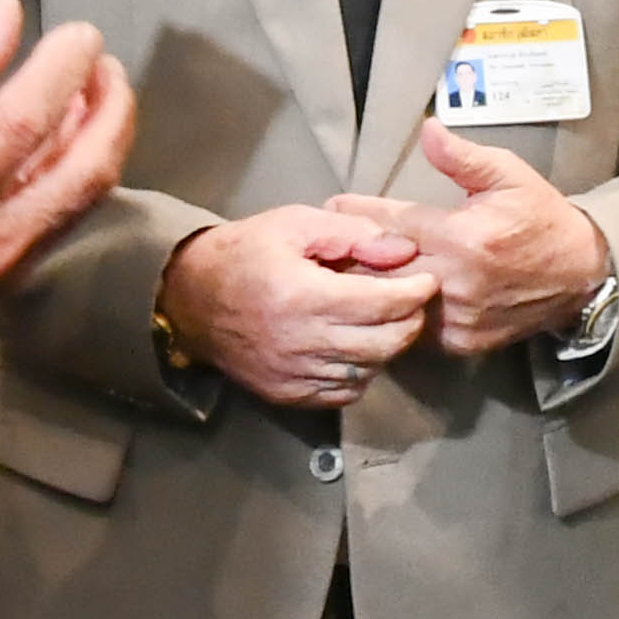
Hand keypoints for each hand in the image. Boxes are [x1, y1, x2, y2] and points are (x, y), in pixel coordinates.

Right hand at [0, 0, 136, 364]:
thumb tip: (4, 14)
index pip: (27, 119)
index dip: (62, 67)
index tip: (77, 34)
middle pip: (88, 168)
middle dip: (112, 107)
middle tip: (103, 62)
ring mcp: (9, 266)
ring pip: (87, 195)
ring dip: (103, 137)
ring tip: (94, 91)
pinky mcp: (13, 278)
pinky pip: (65, 216)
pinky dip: (77, 169)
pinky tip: (68, 137)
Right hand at [153, 204, 436, 410]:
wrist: (189, 298)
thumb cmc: (247, 252)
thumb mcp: (297, 223)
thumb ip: (354, 234)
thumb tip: (403, 251)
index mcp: (302, 296)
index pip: (382, 304)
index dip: (415, 292)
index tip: (428, 279)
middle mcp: (300, 343)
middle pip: (384, 344)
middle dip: (410, 321)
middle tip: (414, 301)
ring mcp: (293, 375)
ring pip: (368, 370)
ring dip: (387, 347)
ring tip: (384, 320)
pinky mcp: (288, 395)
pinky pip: (344, 392)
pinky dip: (362, 371)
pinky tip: (356, 346)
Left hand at [331, 124, 614, 355]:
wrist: (581, 273)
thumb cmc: (540, 218)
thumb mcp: (508, 175)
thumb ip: (462, 158)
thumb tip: (427, 130)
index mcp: (464, 237)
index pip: (394, 224)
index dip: (360, 213)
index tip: (333, 205)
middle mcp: (457, 282)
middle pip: (384, 270)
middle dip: (352, 253)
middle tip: (325, 242)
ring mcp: (458, 318)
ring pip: (395, 304)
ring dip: (370, 287)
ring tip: (341, 270)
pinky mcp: (462, 342)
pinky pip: (415, 329)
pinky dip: (397, 313)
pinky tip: (381, 298)